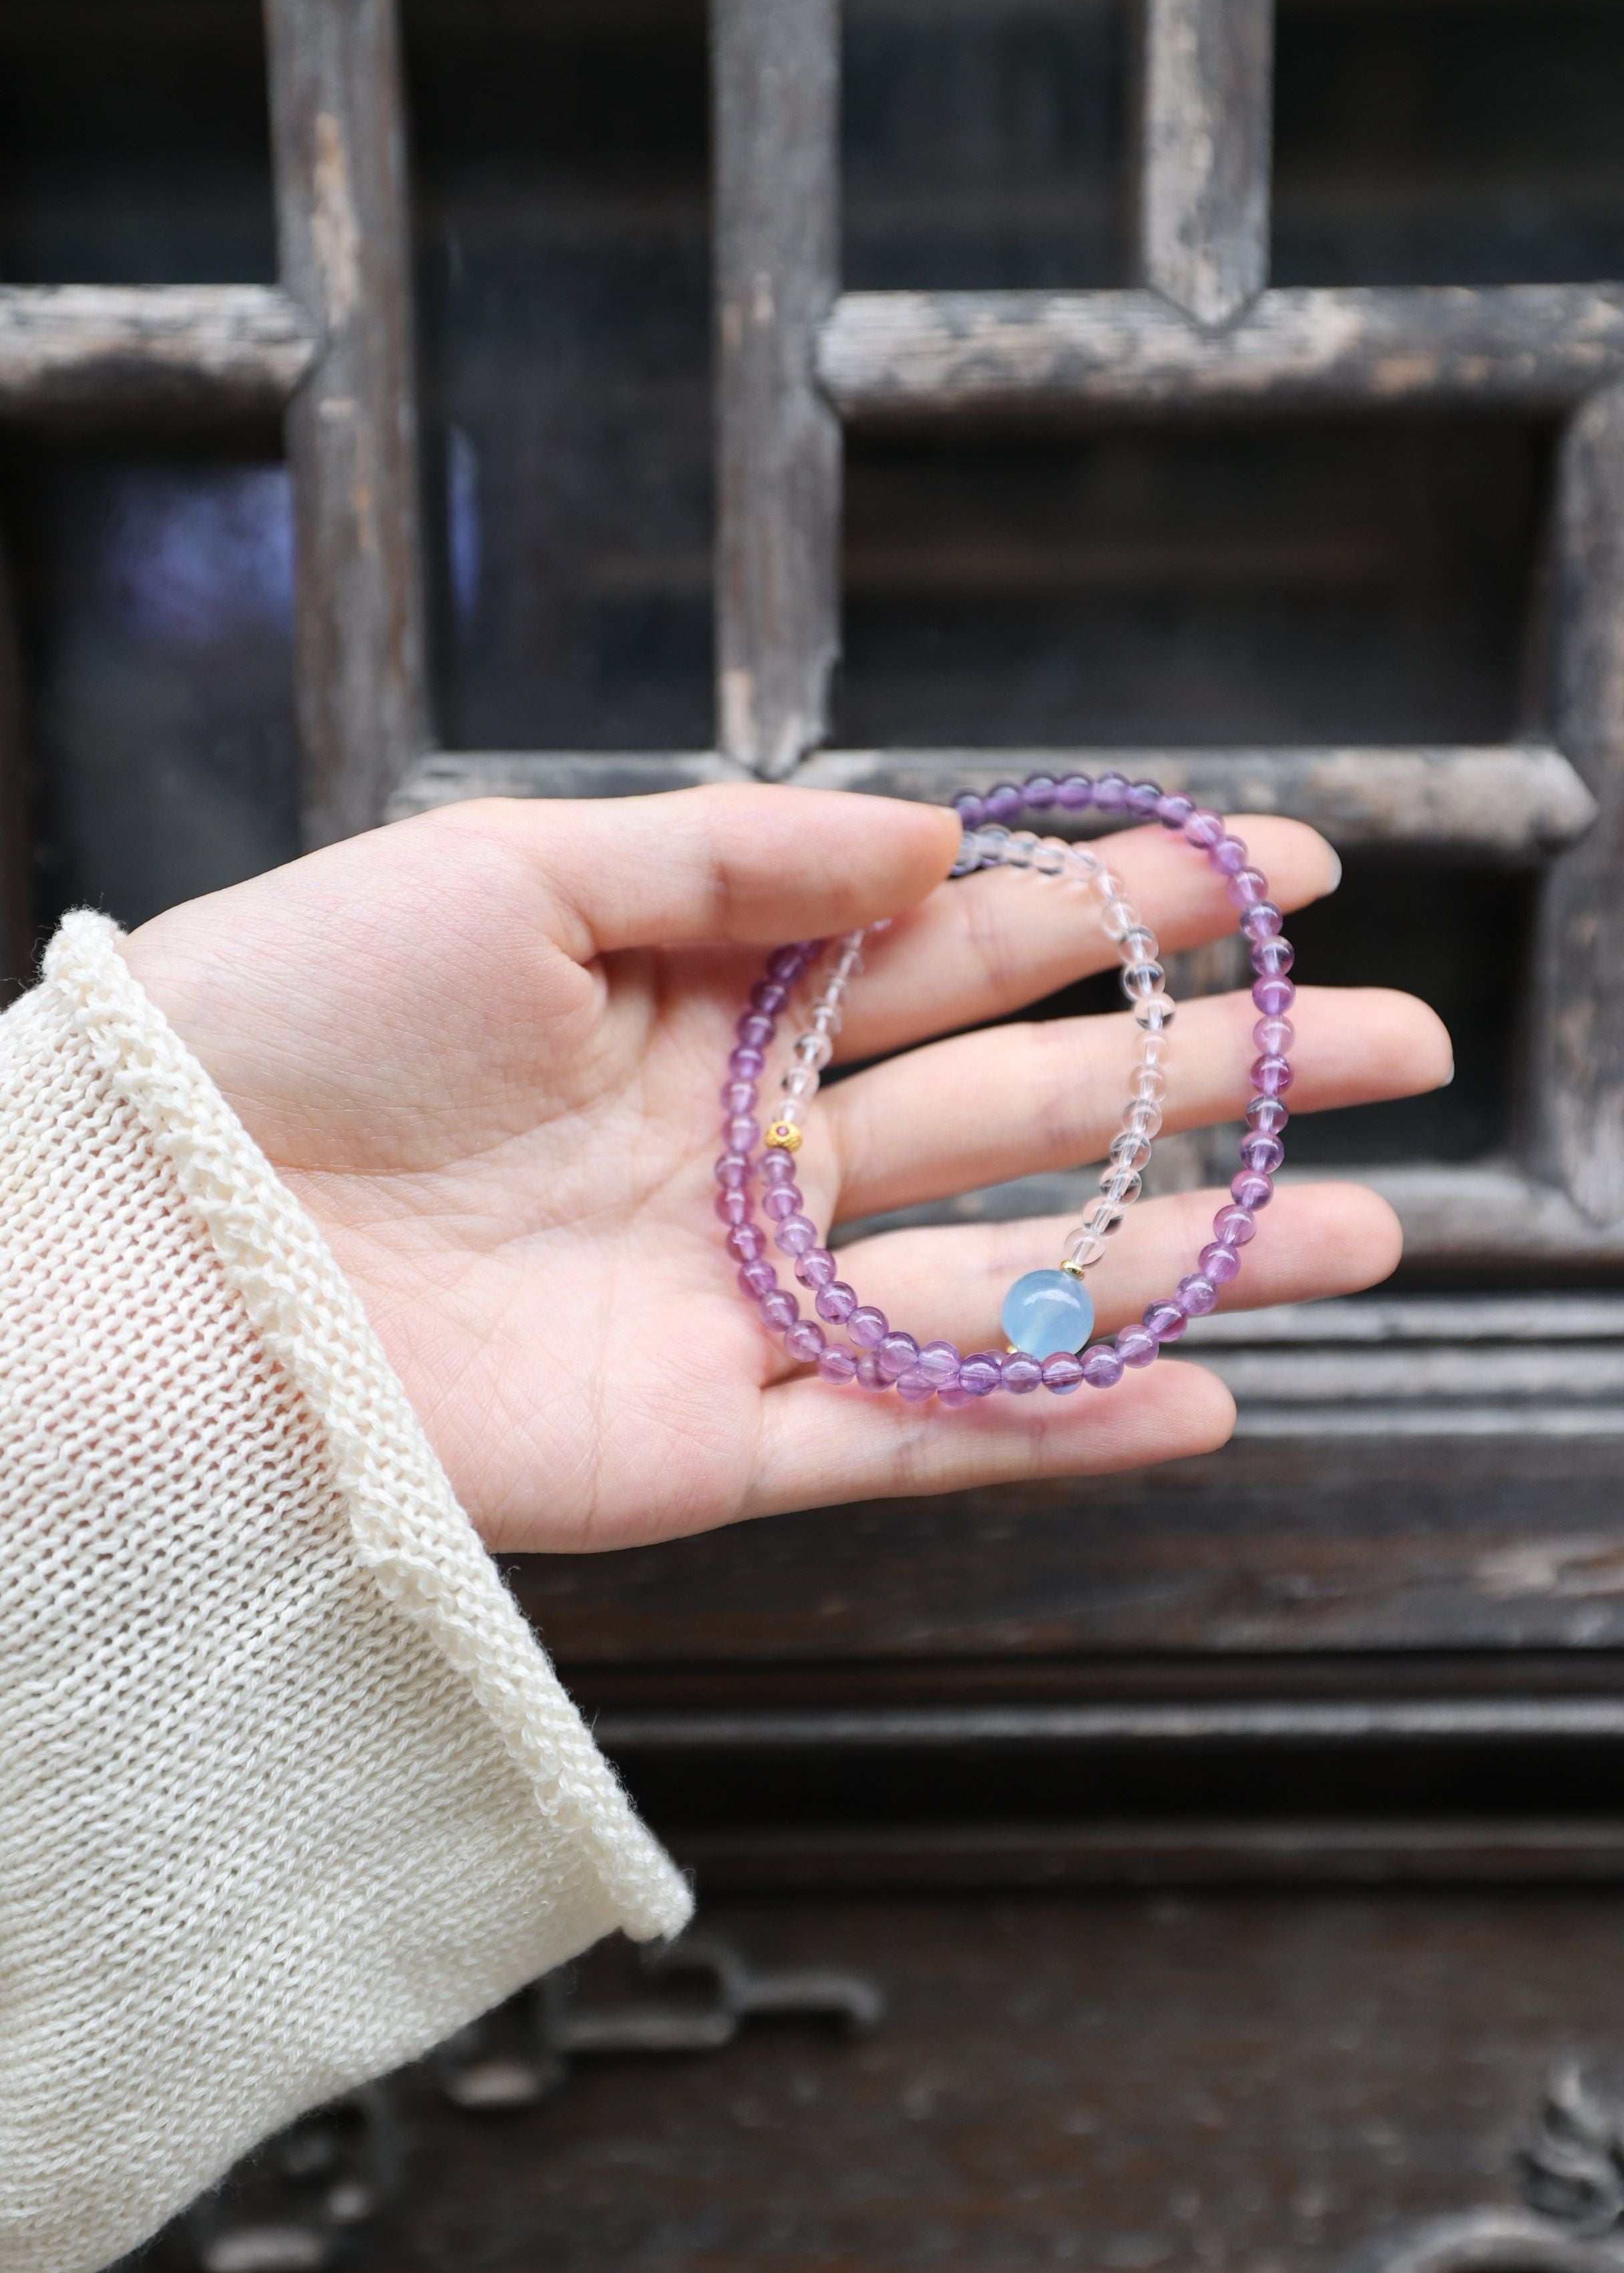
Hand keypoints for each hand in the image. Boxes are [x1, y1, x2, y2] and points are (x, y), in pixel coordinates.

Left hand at [121, 786, 1449, 1553]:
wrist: (142, 1237)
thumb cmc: (293, 1018)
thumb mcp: (506, 871)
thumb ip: (731, 854)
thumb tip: (936, 832)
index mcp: (719, 990)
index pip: (969, 934)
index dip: (1131, 896)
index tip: (1283, 862)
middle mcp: (756, 1141)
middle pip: (1032, 1100)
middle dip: (1219, 1067)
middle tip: (1402, 1042)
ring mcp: (744, 1294)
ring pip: (1012, 1272)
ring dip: (1193, 1250)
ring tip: (1373, 1225)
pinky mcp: (706, 1440)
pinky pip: (914, 1431)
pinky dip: (1058, 1421)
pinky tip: (1204, 1387)